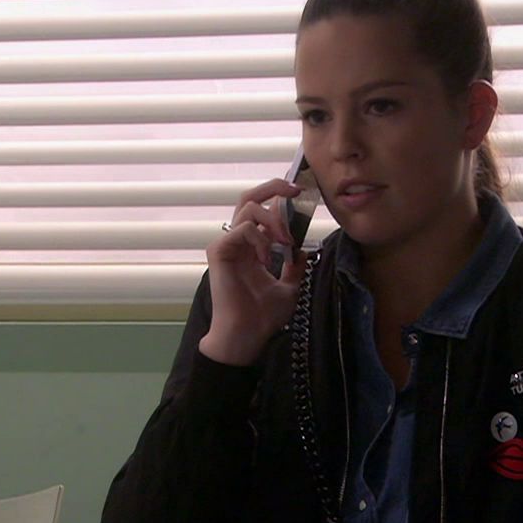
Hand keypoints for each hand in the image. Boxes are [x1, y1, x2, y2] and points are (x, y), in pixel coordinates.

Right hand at [197, 179, 305, 365]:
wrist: (247, 335)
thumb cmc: (263, 316)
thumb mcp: (290, 287)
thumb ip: (294, 265)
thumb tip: (303, 249)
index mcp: (251, 247)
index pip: (261, 210)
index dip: (278, 196)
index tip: (300, 194)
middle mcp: (238, 241)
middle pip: (249, 197)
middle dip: (273, 188)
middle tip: (295, 191)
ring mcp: (227, 244)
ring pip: (248, 207)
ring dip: (273, 219)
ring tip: (284, 241)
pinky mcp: (219, 251)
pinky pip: (242, 229)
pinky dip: (260, 239)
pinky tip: (266, 259)